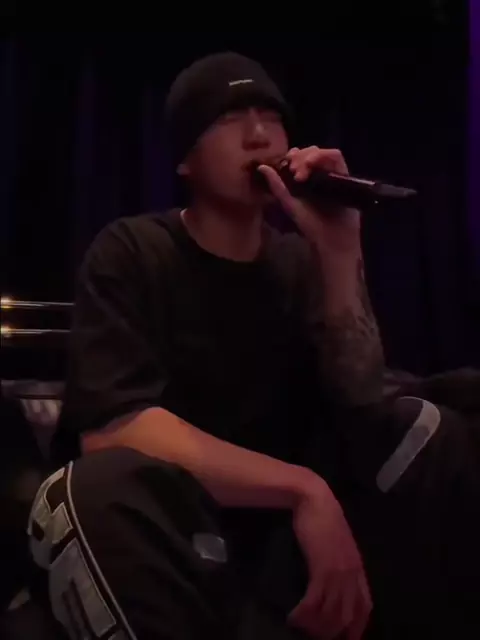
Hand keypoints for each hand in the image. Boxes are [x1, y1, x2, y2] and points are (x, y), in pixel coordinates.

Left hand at [258, 147, 360, 254]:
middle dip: (300, 156)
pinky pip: (336, 157)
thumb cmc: (310, 224)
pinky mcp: (344, 174)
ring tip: (301, 171)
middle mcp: (319, 174)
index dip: (292, 155)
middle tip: (293, 170)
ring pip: (323, 152)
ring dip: (311, 155)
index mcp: (305, 179)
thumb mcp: (289, 204)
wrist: (332, 238)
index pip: (299, 157)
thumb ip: (277, 186)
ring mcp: (332, 174)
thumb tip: (261, 167)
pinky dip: (325, 156)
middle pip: (311, 152)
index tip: (286, 162)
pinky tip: (314, 165)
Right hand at [290, 477, 371, 638]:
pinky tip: (293, 617)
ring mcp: (338, 572)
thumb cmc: (324, 516)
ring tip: (301, 628)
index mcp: (358, 567)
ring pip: (332, 612)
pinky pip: (314, 601)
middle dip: (334, 632)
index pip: (366, 605)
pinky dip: (304, 613)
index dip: (358, 626)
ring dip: (316, 626)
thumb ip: (342, 560)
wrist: (314, 498)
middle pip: (349, 615)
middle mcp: (352, 574)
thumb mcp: (338, 542)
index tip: (348, 638)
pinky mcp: (321, 568)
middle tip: (317, 638)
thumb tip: (335, 579)